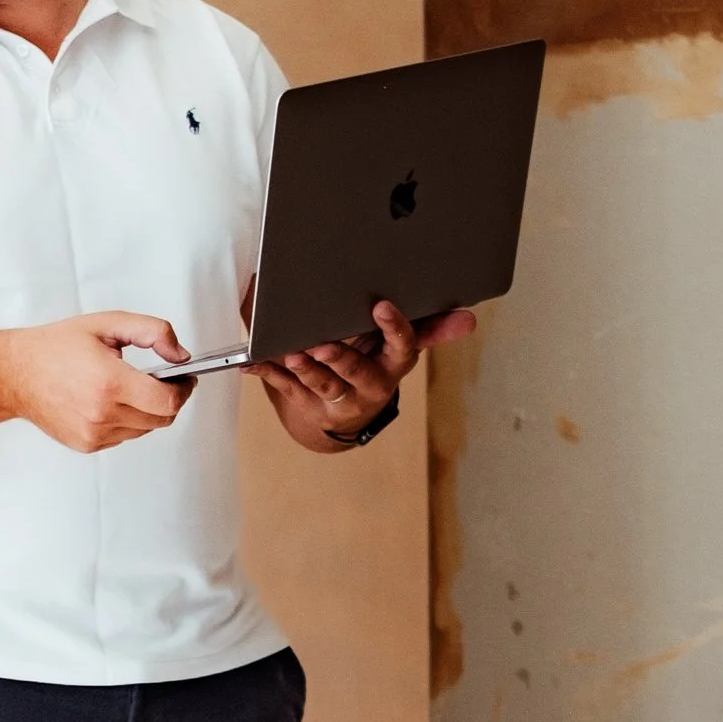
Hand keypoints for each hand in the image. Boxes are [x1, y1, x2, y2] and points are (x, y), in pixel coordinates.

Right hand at [3, 313, 194, 455]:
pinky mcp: (87, 445)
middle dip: (170, 399)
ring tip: (130, 388)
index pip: (168, 400)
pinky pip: (124, 437)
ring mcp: (94, 433)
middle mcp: (102, 413)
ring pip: (145, 430)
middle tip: (165, 381)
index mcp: (110, 382)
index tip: (186, 379)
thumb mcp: (108, 324)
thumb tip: (180, 354)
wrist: (16, 374)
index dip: (184, 389)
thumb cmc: (55, 348)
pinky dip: (126, 421)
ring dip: (147, 411)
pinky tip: (110, 401)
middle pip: (162, 419)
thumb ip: (152, 332)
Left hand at [252, 298, 475, 453]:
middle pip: (355, 370)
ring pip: (321, 383)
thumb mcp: (399, 347)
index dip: (394, 328)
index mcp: (393, 363)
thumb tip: (470, 321)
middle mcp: (368, 384)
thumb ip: (431, 329)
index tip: (381, 306)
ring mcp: (337, 397)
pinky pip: (286, 388)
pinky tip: (253, 360)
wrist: (342, 415)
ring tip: (290, 354)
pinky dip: (268, 373)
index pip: (402, 346)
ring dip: (305, 369)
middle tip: (322, 342)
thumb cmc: (372, 362)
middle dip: (339, 357)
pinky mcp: (307, 403)